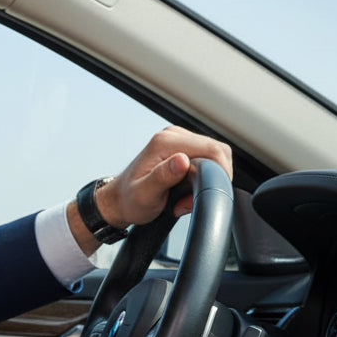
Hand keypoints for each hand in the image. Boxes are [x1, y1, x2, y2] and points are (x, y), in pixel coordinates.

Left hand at [97, 126, 233, 229]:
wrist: (119, 201)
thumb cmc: (129, 200)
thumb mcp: (144, 194)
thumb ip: (163, 177)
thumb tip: (182, 160)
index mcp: (165, 142)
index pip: (212, 149)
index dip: (217, 174)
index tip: (199, 195)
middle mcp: (172, 135)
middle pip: (217, 152)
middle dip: (212, 179)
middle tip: (188, 200)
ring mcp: (178, 140)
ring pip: (214, 157)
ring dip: (206, 180)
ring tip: (183, 198)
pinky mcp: (182, 148)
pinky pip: (207, 160)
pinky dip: (202, 179)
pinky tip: (184, 191)